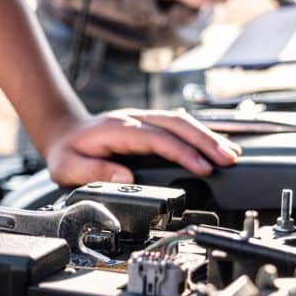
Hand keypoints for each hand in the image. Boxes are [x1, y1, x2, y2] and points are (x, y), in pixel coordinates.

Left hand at [45, 109, 241, 186]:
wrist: (64, 132)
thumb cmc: (67, 152)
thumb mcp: (68, 167)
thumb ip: (93, 172)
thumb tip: (124, 177)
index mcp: (117, 130)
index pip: (157, 138)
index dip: (182, 152)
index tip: (202, 167)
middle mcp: (134, 119)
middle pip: (177, 124)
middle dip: (206, 141)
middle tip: (229, 159)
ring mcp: (144, 119)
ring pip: (182, 122)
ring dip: (208, 137)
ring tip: (232, 155)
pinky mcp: (150, 125)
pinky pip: (179, 126)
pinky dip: (200, 135)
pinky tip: (217, 146)